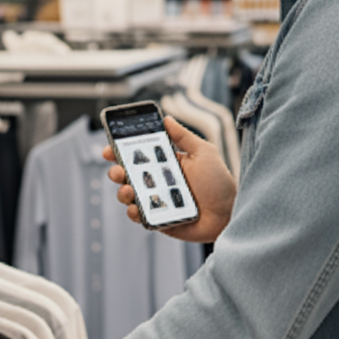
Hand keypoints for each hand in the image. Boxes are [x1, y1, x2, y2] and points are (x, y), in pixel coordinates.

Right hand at [103, 116, 235, 244]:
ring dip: (123, 192)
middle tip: (118, 170)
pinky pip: (139, 216)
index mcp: (166, 164)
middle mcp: (158, 182)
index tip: (109, 149)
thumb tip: (166, 118)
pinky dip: (134, 212)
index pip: (138, 156)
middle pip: (127, 176)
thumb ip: (184, 136)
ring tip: (129, 189)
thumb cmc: (219, 183)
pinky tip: (136, 208)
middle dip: (116, 171)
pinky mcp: (158, 220)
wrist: (230, 213)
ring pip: (128, 196)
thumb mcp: (204, 152)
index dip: (120, 151)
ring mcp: (156, 201)